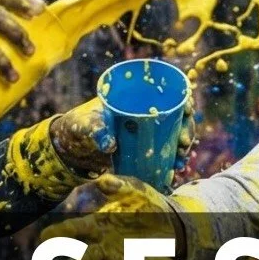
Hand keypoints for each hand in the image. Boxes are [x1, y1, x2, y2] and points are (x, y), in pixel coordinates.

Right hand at [40, 175, 193, 259]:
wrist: (170, 220)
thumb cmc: (142, 203)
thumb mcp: (131, 189)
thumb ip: (117, 185)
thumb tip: (106, 181)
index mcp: (99, 226)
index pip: (75, 230)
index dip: (59, 234)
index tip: (44, 240)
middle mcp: (106, 247)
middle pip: (86, 259)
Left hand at [48, 97, 197, 176]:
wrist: (71, 147)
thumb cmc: (77, 126)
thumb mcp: (84, 125)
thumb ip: (94, 130)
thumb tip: (109, 144)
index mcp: (133, 97)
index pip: (167, 92)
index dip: (182, 98)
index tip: (186, 110)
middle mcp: (144, 112)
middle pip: (177, 116)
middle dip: (186, 129)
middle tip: (181, 143)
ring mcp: (146, 131)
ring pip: (174, 135)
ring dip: (182, 147)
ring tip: (179, 160)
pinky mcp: (143, 149)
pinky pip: (164, 151)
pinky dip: (172, 158)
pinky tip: (175, 168)